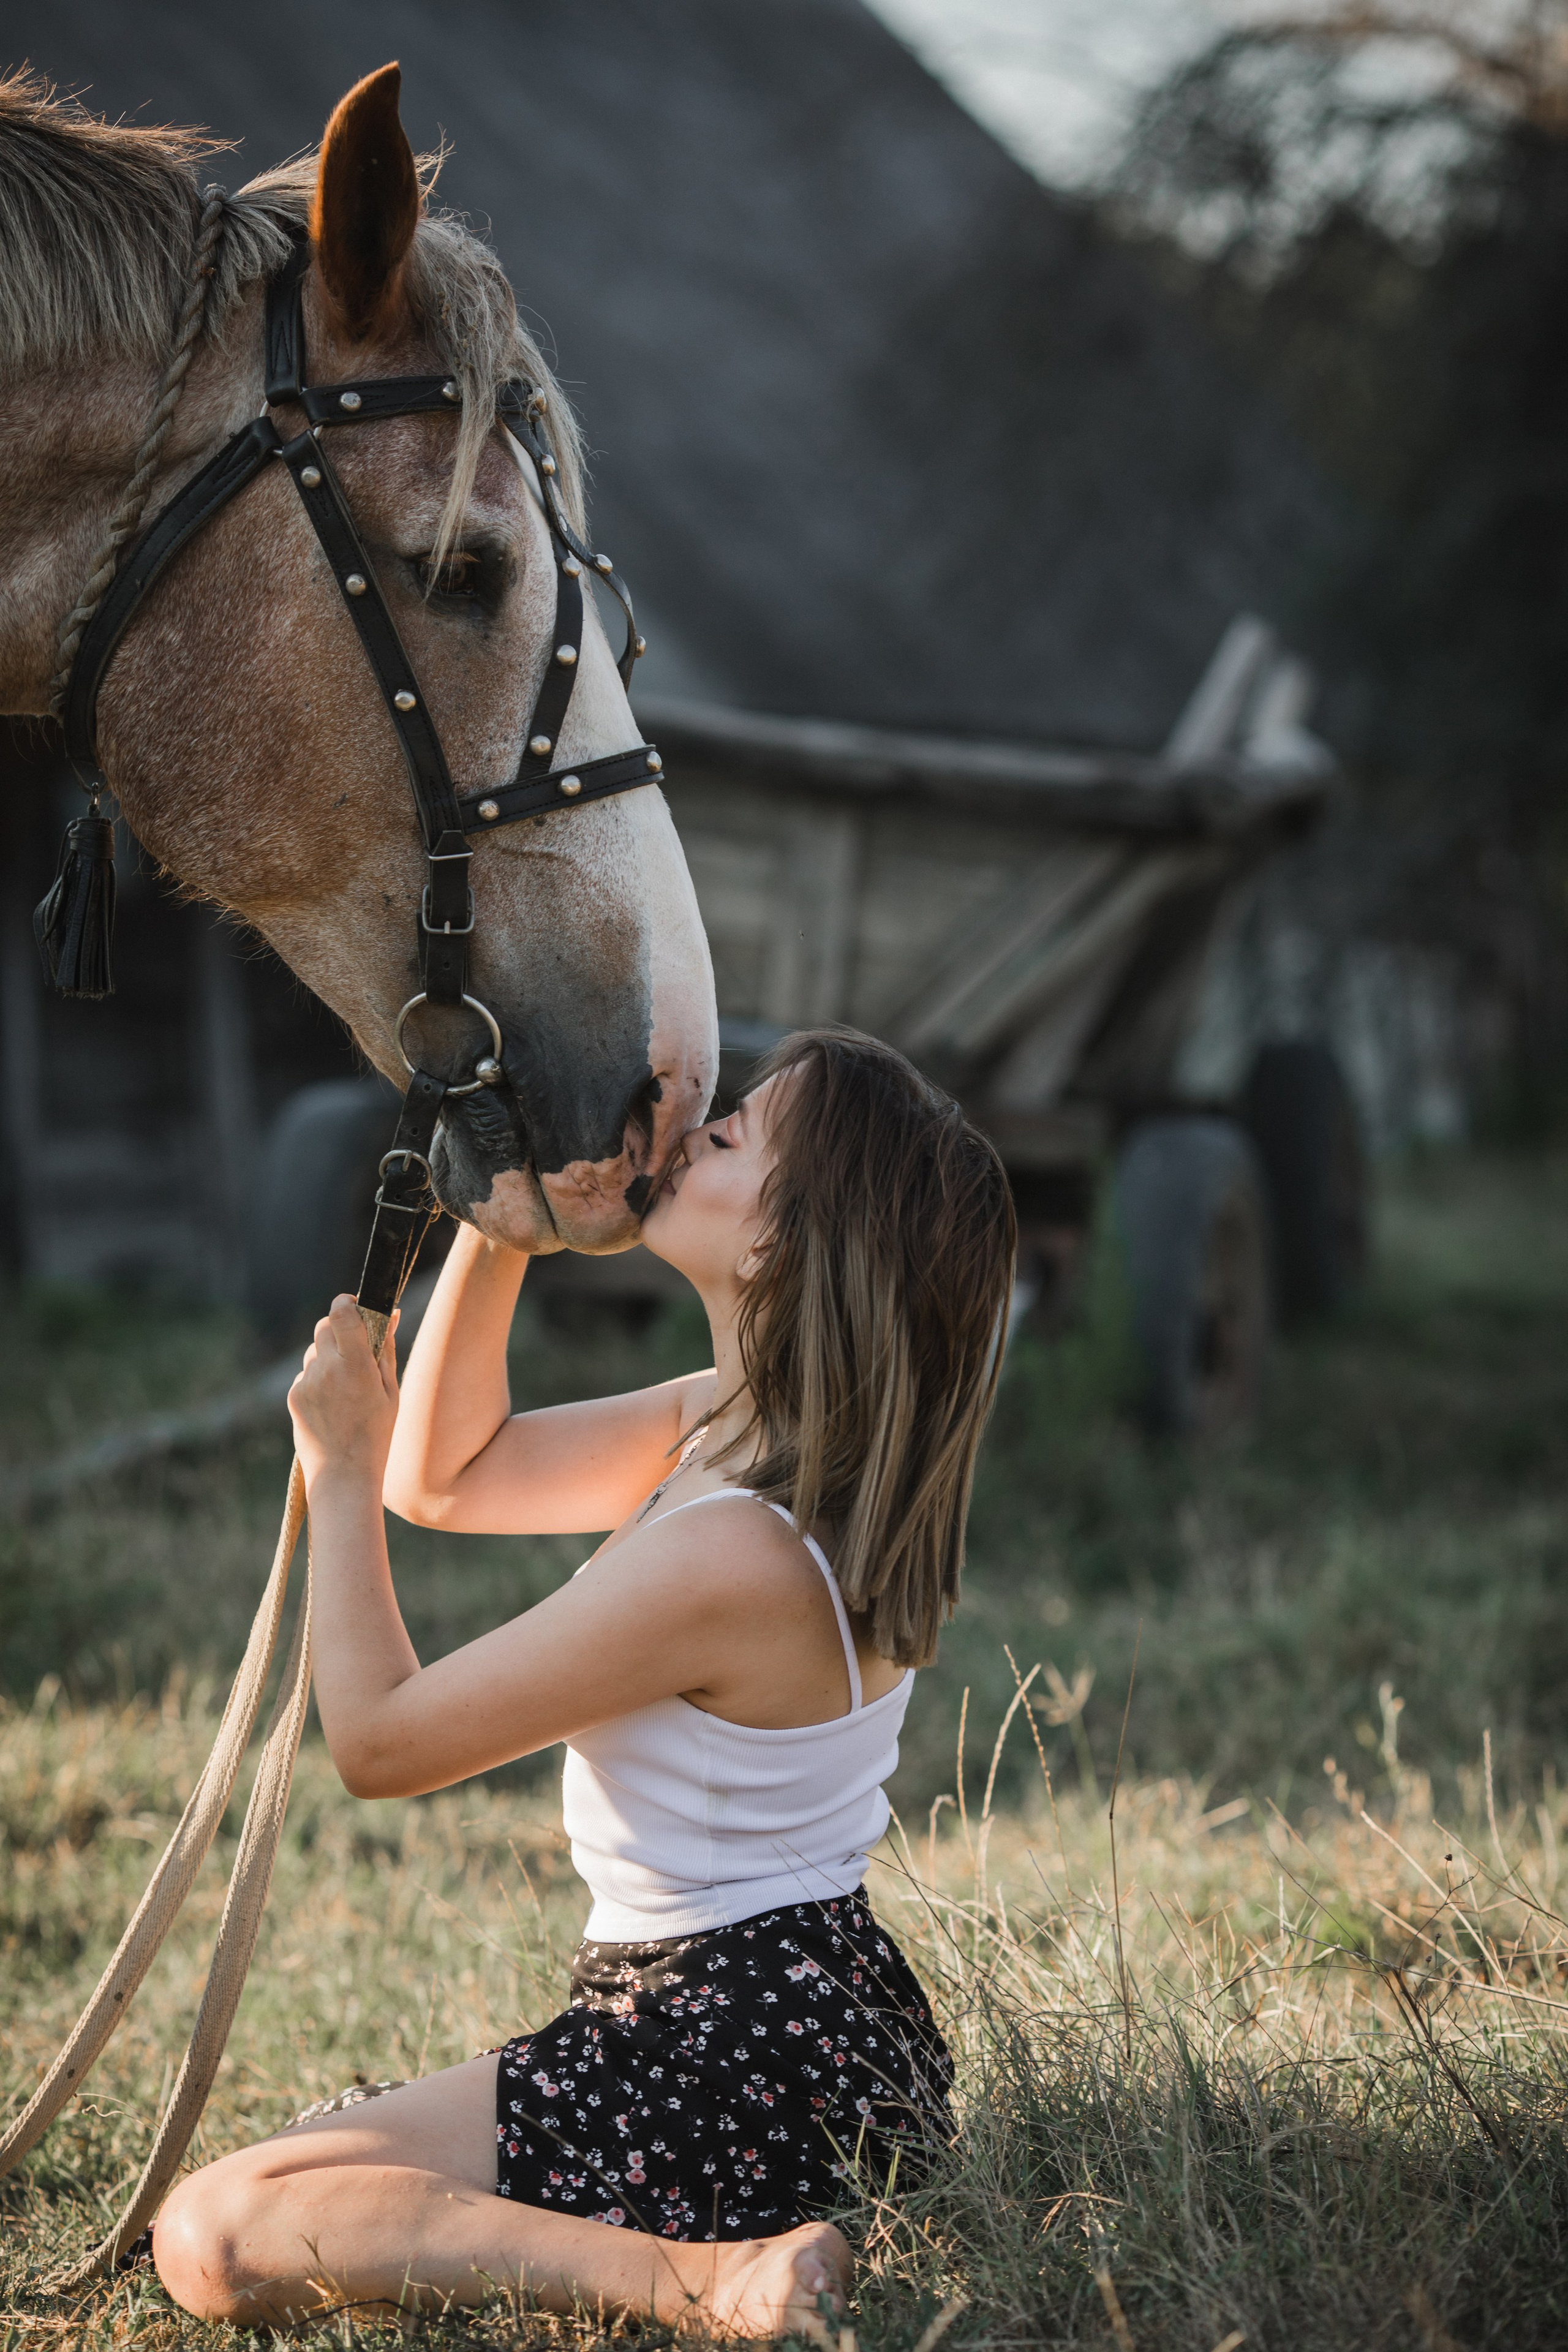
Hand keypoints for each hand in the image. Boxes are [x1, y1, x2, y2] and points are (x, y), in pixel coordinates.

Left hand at [288, 1296, 399, 1489]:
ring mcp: (306, 1382)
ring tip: (346, 1387)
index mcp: (356, 1365)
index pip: (341, 1312)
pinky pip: (306, 1374)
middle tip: (354, 1347)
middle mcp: (326, 1369)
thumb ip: (386, 1349)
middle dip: (339, 1327)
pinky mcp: (293, 1396)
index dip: (347, 1302)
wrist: (343, 1475)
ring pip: (314, 1351)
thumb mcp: (391, 1391)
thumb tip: (392, 1314)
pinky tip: (332, 1404)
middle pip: (324, 1325)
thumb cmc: (376, 1434)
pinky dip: (318, 1379)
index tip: (355, 1306)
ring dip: (328, 1356)